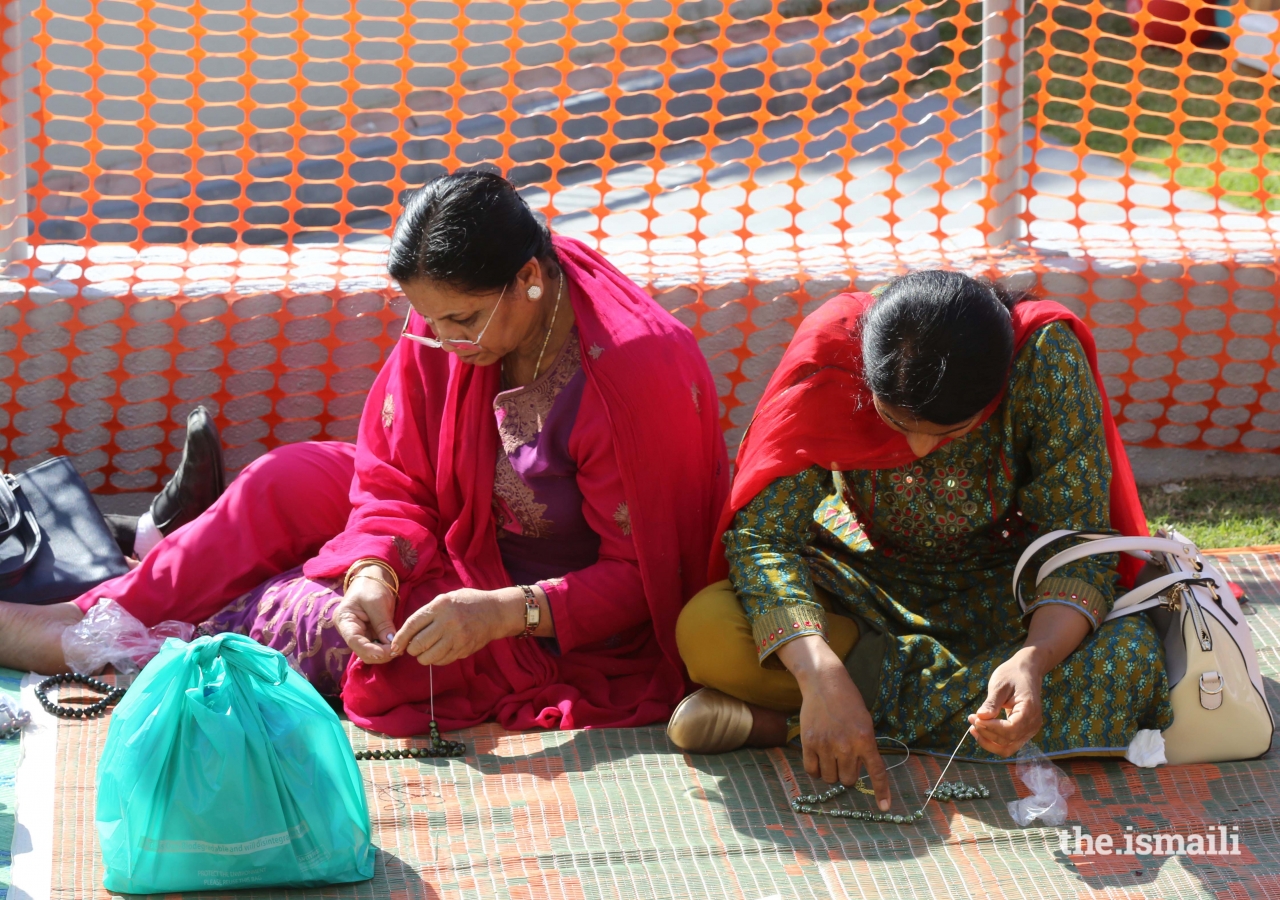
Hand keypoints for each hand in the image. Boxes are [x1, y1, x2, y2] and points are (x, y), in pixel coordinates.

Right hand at [333, 569, 399, 664]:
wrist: (373, 579)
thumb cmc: (372, 586)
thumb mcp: (377, 602)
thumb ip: (383, 623)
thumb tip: (391, 644)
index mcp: (344, 620)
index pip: (353, 641)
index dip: (370, 650)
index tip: (387, 652)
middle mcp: (349, 631)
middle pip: (361, 650)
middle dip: (380, 654)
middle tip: (398, 650)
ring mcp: (359, 634)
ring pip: (370, 652)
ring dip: (384, 654)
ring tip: (399, 648)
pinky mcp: (369, 635)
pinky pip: (376, 647)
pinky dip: (386, 649)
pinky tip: (396, 646)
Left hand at [390, 587, 524, 666]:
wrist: (495, 612)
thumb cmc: (466, 603)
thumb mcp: (445, 599)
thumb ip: (427, 613)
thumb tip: (406, 633)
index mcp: (440, 606)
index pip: (412, 625)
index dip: (400, 638)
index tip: (395, 646)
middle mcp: (448, 622)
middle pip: (418, 644)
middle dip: (411, 649)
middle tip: (413, 647)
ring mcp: (457, 637)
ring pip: (429, 657)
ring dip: (423, 657)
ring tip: (426, 651)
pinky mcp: (464, 649)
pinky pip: (442, 661)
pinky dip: (436, 659)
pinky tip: (439, 652)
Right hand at [778, 635, 891, 811]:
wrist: (824, 683)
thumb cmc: (848, 702)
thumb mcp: (865, 722)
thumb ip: (864, 746)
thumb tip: (859, 770)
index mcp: (865, 739)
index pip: (876, 772)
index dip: (881, 792)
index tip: (884, 808)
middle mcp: (846, 745)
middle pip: (848, 780)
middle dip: (848, 774)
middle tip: (845, 759)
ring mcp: (826, 745)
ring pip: (830, 778)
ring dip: (832, 772)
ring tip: (831, 756)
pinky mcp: (809, 743)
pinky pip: (812, 771)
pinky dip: (816, 770)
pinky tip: (818, 759)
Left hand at [968, 648, 1044, 756]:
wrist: (1026, 671)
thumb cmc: (1012, 674)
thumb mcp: (1000, 684)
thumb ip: (991, 702)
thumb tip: (981, 717)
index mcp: (1029, 710)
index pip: (1010, 729)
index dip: (990, 728)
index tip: (974, 718)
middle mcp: (1032, 724)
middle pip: (1008, 742)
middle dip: (986, 734)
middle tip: (970, 719)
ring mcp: (1029, 730)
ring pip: (1008, 748)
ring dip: (989, 742)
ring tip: (973, 728)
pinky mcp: (1023, 732)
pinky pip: (1009, 743)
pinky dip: (993, 740)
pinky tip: (981, 729)